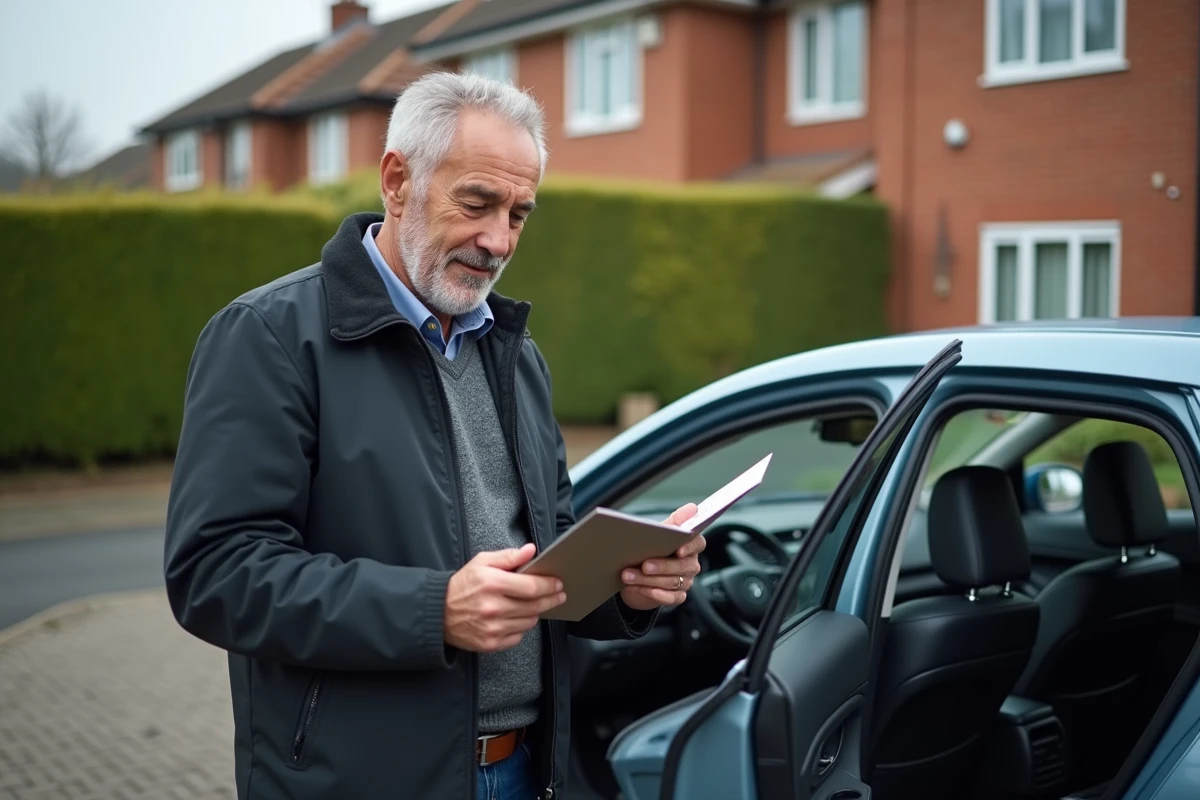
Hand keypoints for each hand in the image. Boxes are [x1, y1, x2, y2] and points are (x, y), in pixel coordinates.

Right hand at [444, 543, 566, 652]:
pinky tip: (516, 618)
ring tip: (533, 605)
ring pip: (529, 622)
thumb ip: (508, 557)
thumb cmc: (463, 585)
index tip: (558, 583)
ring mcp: (492, 628)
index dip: (549, 585)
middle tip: (559, 595)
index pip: (531, 587)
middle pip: (534, 606)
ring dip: (535, 613)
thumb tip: (531, 551)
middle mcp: (493, 608)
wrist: (438, 613)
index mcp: (492, 583)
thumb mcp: (482, 562)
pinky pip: (518, 636)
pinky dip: (521, 627)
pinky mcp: (490, 644)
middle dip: (551, 599)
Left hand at [620, 503, 705, 610]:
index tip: (678, 549)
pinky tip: (647, 590)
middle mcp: (690, 564)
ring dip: (649, 579)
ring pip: (672, 582)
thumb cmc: (650, 549)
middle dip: (662, 565)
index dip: (690, 546)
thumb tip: (693, 507)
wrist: (635, 576)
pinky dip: (658, 594)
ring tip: (629, 575)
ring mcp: (685, 582)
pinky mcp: (676, 597)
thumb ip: (675, 522)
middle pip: (683, 566)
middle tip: (644, 564)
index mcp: (689, 546)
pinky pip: (671, 598)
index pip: (698, 543)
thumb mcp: (659, 533)